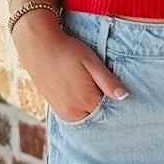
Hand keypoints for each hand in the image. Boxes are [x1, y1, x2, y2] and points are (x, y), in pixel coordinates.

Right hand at [11, 14, 126, 121]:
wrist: (38, 46)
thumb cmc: (68, 51)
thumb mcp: (91, 62)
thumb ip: (108, 82)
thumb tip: (124, 96)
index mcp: (85, 100)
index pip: (110, 110)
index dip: (116, 101)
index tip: (117, 90)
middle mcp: (73, 112)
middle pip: (98, 115)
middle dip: (105, 105)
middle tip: (104, 85)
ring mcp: (63, 113)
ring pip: (87, 116)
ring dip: (93, 107)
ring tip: (91, 86)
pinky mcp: (56, 110)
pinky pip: (76, 115)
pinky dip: (82, 107)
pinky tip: (82, 91)